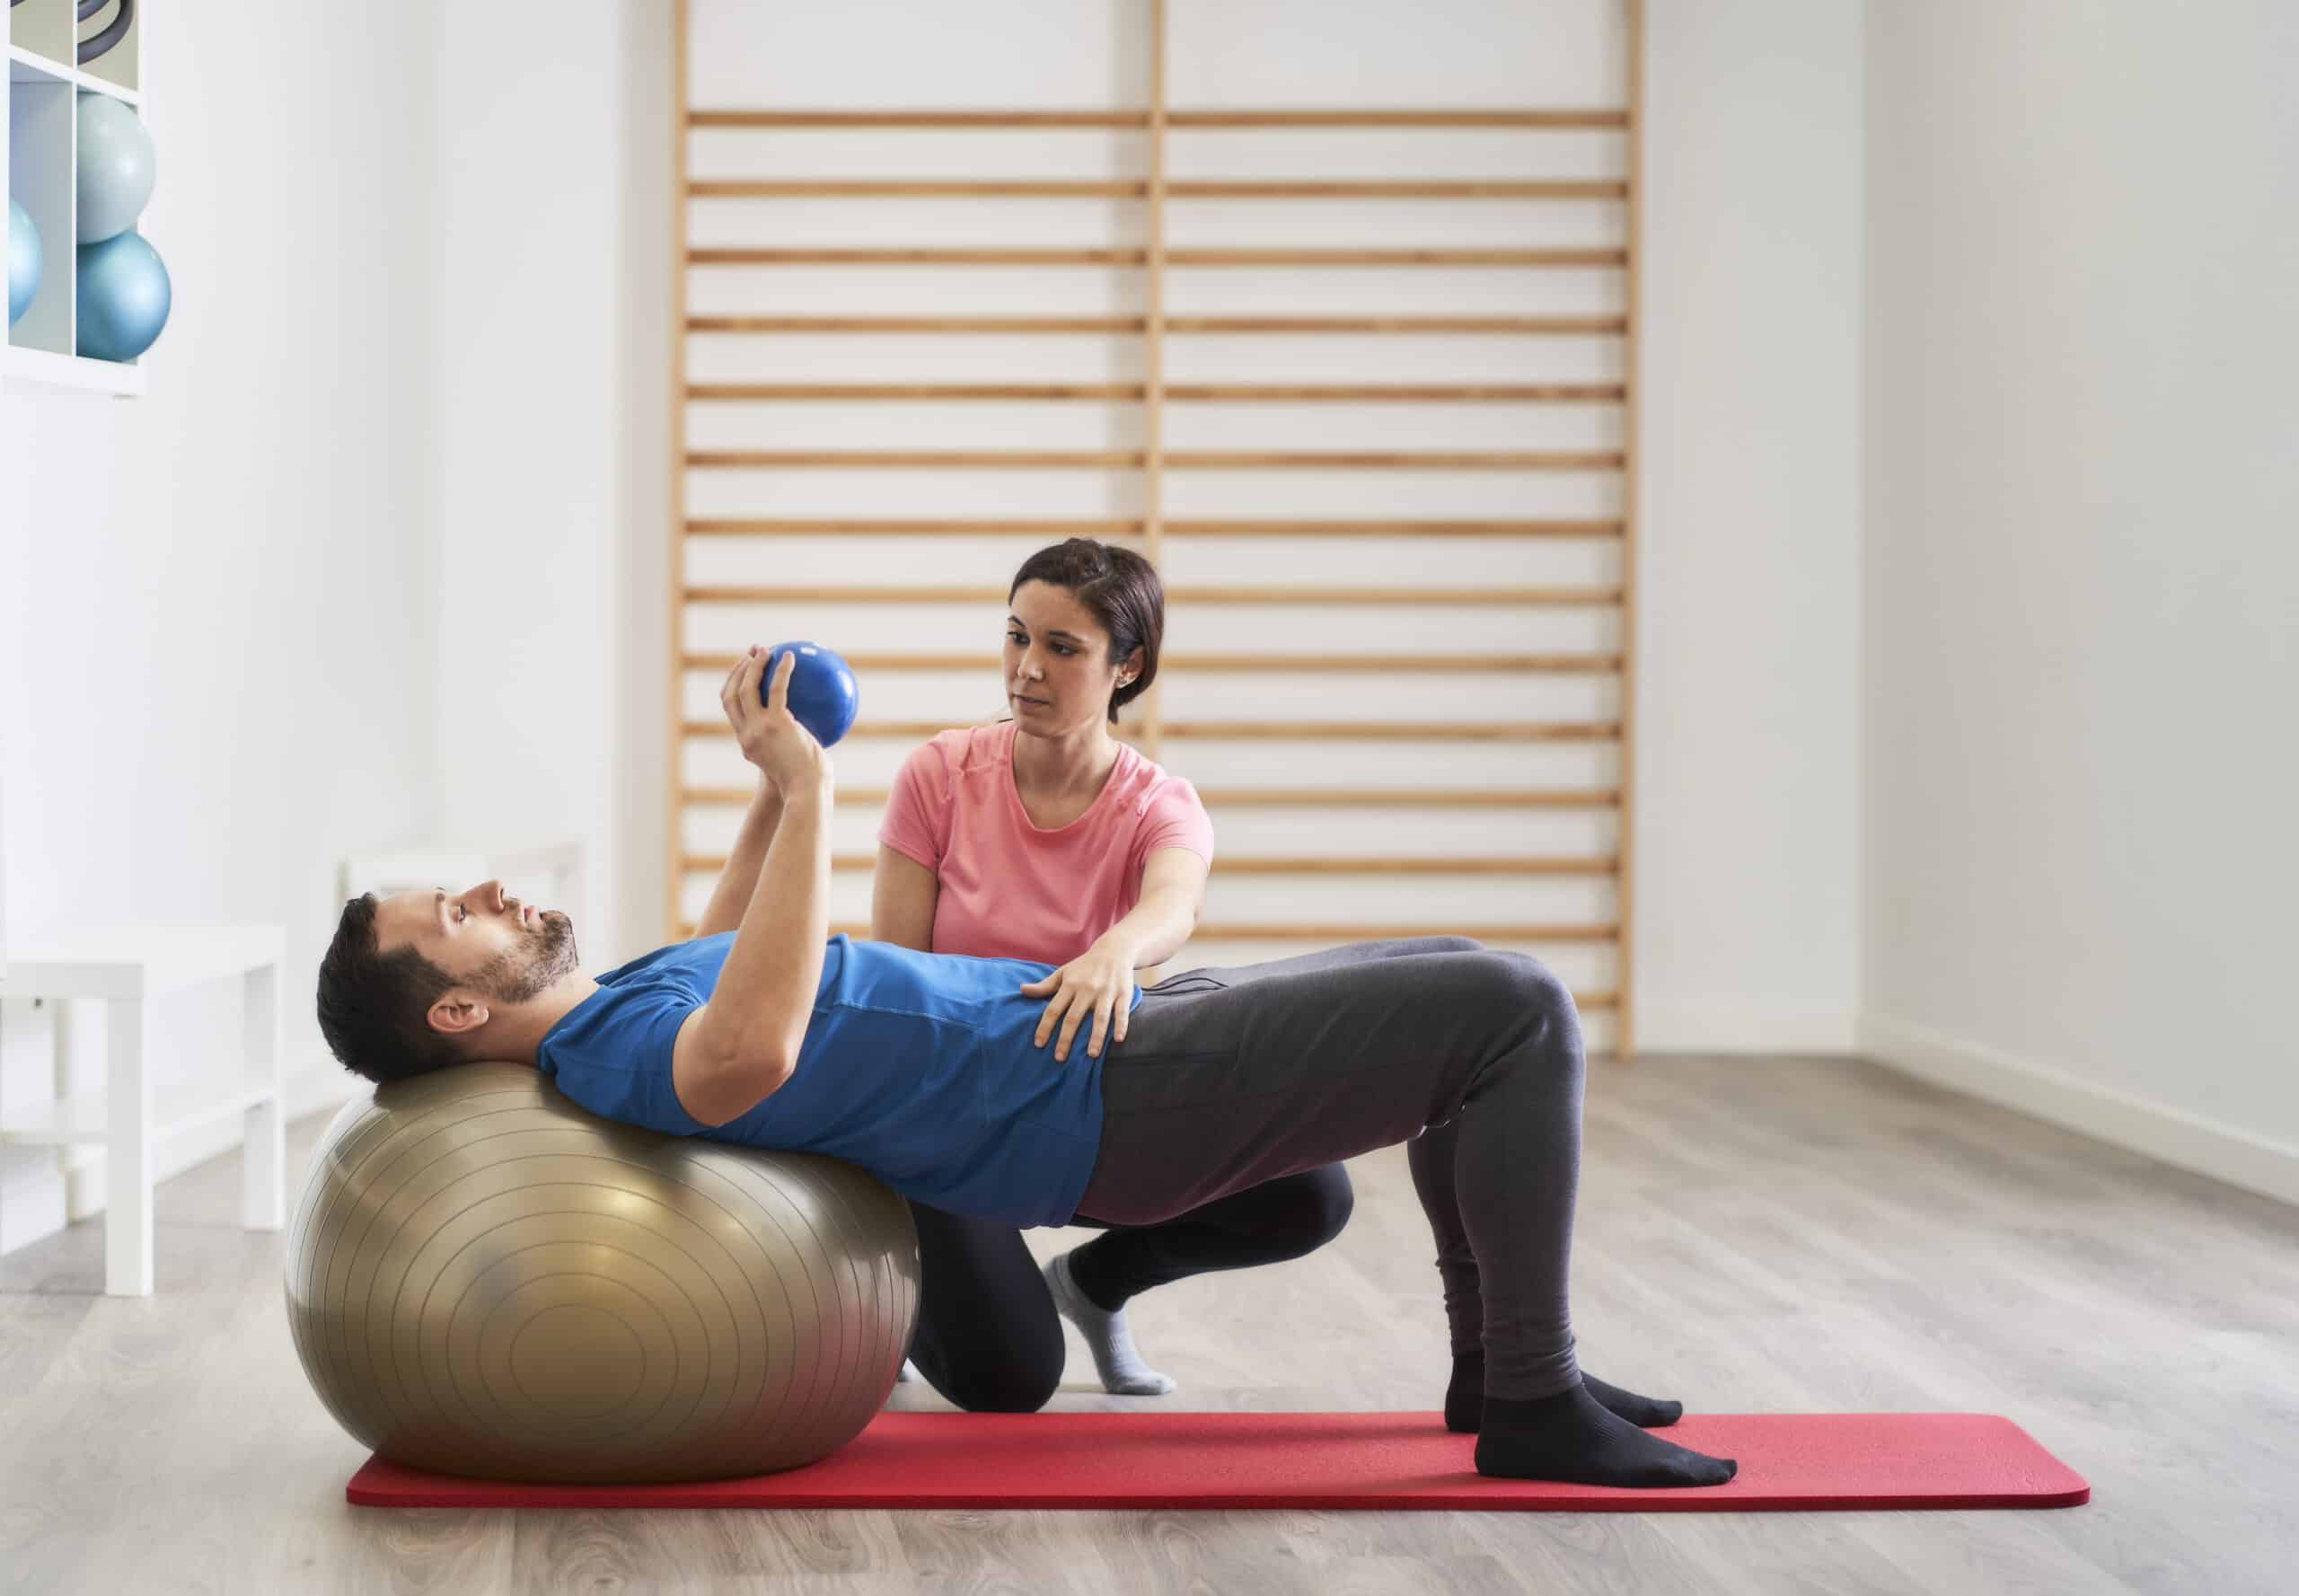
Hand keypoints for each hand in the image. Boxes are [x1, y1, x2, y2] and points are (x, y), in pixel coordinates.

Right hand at [722, 647, 829, 799]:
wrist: (806, 791)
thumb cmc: (806, 782)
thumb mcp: (791, 761)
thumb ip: (790, 744)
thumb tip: (807, 728)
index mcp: (746, 743)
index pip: (731, 710)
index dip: (733, 686)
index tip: (744, 670)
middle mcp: (746, 734)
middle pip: (730, 695)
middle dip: (738, 671)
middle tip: (751, 654)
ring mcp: (759, 729)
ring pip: (746, 688)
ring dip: (753, 665)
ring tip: (764, 650)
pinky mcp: (777, 724)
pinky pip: (777, 689)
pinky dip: (781, 670)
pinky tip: (791, 657)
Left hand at [1021, 939, 1135, 1061]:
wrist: (1114, 950)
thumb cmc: (1085, 966)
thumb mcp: (1063, 972)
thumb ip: (1044, 985)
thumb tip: (1022, 990)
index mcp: (1070, 984)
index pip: (1053, 1009)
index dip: (1045, 1027)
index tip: (1039, 1044)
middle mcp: (1087, 989)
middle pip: (1074, 1017)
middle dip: (1066, 1039)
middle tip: (1059, 1058)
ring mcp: (1106, 992)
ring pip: (1100, 1017)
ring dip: (1096, 1037)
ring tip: (1091, 1055)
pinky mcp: (1123, 994)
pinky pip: (1122, 1012)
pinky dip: (1121, 1025)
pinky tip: (1118, 1040)